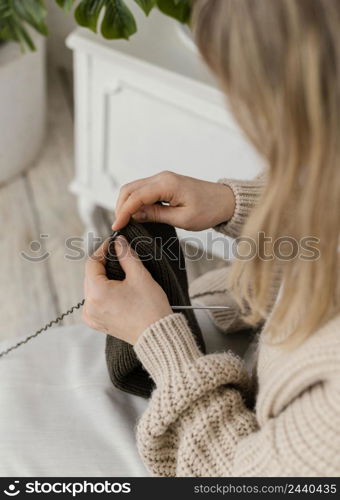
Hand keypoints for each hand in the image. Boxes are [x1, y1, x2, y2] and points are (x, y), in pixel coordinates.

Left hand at [83, 235, 172, 344]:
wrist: (157, 335)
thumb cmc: (151, 309)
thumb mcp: (140, 276)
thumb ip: (126, 255)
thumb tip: (119, 242)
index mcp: (97, 293)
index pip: (92, 263)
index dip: (102, 250)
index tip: (113, 244)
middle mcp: (90, 306)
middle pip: (90, 276)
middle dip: (103, 265)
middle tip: (119, 257)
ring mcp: (92, 317)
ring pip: (92, 289)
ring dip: (103, 279)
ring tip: (120, 275)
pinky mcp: (98, 324)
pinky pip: (94, 303)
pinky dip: (102, 294)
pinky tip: (115, 291)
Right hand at [112, 171, 234, 231]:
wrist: (225, 201)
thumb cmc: (209, 209)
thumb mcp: (182, 219)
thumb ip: (156, 215)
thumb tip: (134, 215)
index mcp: (166, 184)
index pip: (135, 197)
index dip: (123, 212)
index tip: (117, 226)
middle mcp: (162, 177)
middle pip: (130, 189)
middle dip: (121, 207)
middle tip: (119, 226)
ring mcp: (162, 179)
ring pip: (134, 188)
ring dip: (126, 204)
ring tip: (125, 222)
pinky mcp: (164, 184)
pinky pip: (143, 190)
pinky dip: (135, 201)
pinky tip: (135, 214)